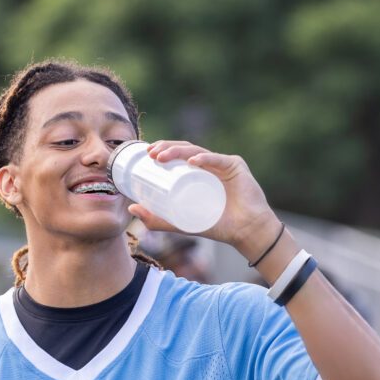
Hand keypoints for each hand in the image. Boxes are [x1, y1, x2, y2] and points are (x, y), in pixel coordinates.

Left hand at [128, 140, 279, 257]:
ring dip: (178, 150)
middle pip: (185, 149)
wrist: (246, 232)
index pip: (178, 155)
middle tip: (150, 153)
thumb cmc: (218, 226)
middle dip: (166, 147)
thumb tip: (132, 209)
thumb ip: (158, 219)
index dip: (162, 150)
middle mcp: (209, 165)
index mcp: (197, 173)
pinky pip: (217, 159)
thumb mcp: (182, 223)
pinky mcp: (235, 166)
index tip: (147, 153)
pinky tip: (192, 161)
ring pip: (197, 151)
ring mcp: (222, 164)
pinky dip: (204, 158)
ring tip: (161, 156)